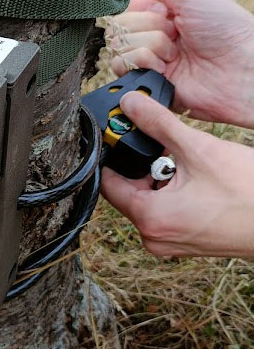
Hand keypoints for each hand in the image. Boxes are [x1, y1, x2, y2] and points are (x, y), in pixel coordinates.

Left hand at [101, 92, 253, 257]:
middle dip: (145, 164)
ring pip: (151, 200)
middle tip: (166, 144)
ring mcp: (171, 243)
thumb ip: (158, 124)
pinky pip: (168, 211)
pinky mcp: (187, 242)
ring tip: (190, 162)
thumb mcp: (198, 149)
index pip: (108, 183)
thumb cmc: (248, 193)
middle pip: (130, 190)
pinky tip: (199, 178)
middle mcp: (154, 237)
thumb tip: (131, 105)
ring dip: (163, 177)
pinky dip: (176, 192)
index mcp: (149, 219)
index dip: (113, 154)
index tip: (121, 133)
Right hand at [105, 0, 253, 127]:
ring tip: (175, 55)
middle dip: (148, 29)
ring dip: (149, 47)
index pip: (129, 9)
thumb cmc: (227, 28)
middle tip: (175, 35)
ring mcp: (153, 63)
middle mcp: (156, 39)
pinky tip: (165, 68)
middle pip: (121, 28)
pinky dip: (144, 64)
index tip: (166, 14)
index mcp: (166, 17)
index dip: (143, 11)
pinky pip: (124, 71)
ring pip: (120, 48)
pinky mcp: (150, 84)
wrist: (242, 68)